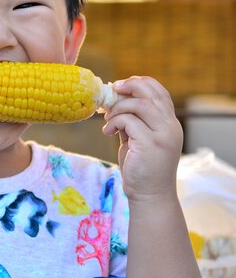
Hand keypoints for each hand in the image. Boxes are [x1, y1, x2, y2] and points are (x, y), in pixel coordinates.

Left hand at [101, 76, 182, 201]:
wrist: (149, 195)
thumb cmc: (141, 168)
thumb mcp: (138, 139)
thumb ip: (133, 122)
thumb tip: (115, 102)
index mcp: (170, 123)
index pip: (159, 92)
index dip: (138, 83)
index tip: (120, 87)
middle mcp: (171, 126)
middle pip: (150, 93)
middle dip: (128, 87)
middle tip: (111, 92)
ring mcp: (163, 135)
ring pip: (139, 105)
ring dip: (118, 108)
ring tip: (107, 119)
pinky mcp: (150, 144)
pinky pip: (128, 121)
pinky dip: (114, 122)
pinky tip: (107, 132)